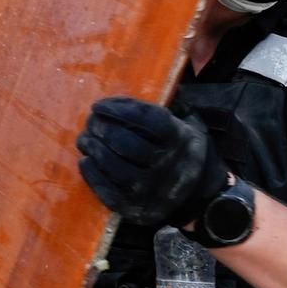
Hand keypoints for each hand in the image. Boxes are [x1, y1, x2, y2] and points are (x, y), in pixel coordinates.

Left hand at [76, 96, 228, 226]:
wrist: (201, 196)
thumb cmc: (184, 149)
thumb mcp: (189, 122)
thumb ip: (171, 102)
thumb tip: (149, 76)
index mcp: (181, 140)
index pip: (148, 120)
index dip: (120, 109)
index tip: (99, 105)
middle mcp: (169, 168)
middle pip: (127, 144)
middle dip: (102, 129)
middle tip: (90, 122)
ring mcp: (154, 193)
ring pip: (116, 168)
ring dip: (94, 149)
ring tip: (85, 139)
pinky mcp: (139, 210)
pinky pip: (110, 193)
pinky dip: (93, 176)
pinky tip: (86, 161)